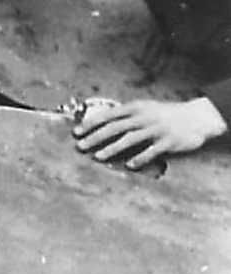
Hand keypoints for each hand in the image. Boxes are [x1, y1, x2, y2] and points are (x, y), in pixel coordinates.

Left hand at [73, 97, 228, 169]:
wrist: (196, 117)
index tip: (76, 132)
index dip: (91, 124)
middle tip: (80, 146)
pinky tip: (129, 166)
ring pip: (129, 139)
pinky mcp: (168, 141)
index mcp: (135, 107)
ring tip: (98, 157)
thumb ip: (126, 114)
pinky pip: (152, 151)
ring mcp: (155, 129)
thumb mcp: (144, 108)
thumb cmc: (165, 113)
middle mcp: (143, 117)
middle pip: (114, 128)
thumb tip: (103, 121)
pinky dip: (140, 158)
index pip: (108, 115)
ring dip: (112, 148)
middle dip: (95, 137)